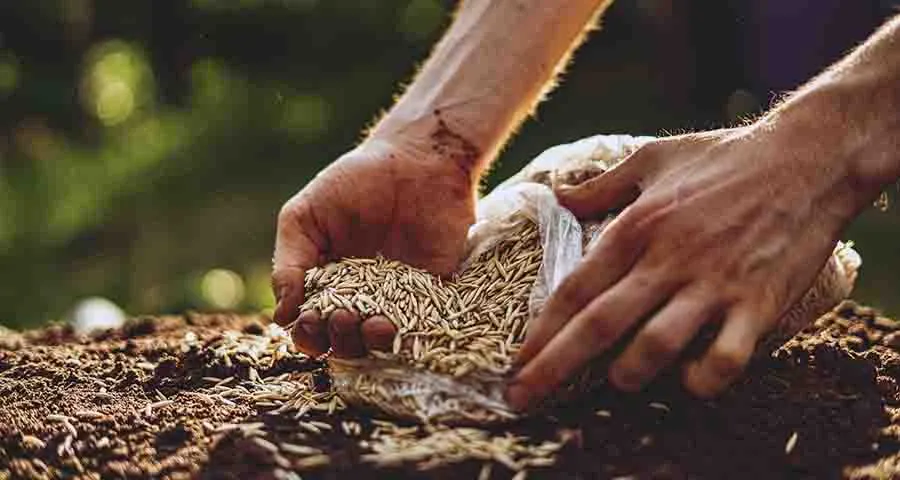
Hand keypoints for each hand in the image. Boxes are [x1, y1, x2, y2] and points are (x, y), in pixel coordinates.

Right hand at [272, 137, 476, 357]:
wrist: (418, 159)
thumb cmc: (353, 182)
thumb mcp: (305, 216)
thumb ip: (289, 263)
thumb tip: (282, 317)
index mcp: (325, 284)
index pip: (311, 328)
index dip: (308, 335)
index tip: (312, 319)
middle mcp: (360, 298)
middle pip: (344, 344)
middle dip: (340, 340)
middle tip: (345, 316)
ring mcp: (398, 299)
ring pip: (381, 344)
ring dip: (373, 344)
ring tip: (376, 324)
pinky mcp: (435, 294)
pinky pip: (423, 328)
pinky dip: (413, 337)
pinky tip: (402, 325)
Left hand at [507, 122, 869, 407]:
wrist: (807, 157)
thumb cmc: (724, 157)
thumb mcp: (653, 160)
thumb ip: (601, 186)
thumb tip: (557, 196)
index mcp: (636, 227)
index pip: (575, 290)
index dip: (540, 332)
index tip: (515, 364)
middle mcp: (668, 260)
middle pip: (599, 325)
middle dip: (554, 369)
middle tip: (523, 401)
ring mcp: (713, 284)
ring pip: (656, 346)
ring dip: (628, 374)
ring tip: (620, 380)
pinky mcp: (758, 302)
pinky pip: (726, 357)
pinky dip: (704, 380)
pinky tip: (691, 381)